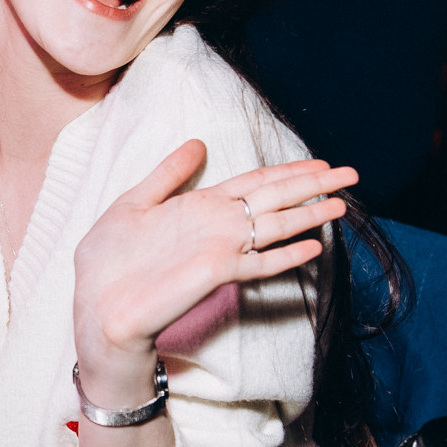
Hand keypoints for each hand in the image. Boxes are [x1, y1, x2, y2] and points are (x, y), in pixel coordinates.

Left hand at [73, 138, 356, 402]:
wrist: (96, 304)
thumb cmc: (109, 260)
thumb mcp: (133, 204)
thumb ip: (167, 174)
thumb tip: (197, 142)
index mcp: (200, 206)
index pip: (254, 182)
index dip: (287, 170)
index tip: (320, 161)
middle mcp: (216, 226)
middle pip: (273, 198)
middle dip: (312, 185)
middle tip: (350, 174)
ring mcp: (219, 249)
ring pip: (274, 226)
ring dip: (309, 214)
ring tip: (341, 204)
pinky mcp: (214, 273)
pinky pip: (258, 263)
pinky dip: (285, 255)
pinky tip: (313, 247)